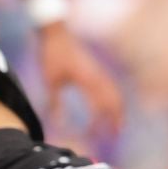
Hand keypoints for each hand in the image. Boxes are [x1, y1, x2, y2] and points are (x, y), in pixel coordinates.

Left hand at [36, 25, 124, 139]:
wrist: (56, 32)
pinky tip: (109, 108)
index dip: (98, 124)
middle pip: (115, 102)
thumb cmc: (52, 55)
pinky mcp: (97, 69)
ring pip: (116, 94)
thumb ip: (54, 104)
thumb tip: (57, 124)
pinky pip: (111, 87)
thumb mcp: (50, 81)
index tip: (93, 136)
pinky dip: (114, 100)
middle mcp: (98, 77)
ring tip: (116, 125)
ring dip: (117, 110)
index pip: (99, 108)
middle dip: (116, 120)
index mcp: (88, 81)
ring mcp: (99, 72)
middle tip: (115, 136)